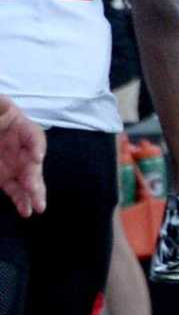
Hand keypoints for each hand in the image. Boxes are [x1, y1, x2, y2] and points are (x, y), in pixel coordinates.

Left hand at [0, 96, 45, 217]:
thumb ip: (1, 106)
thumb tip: (2, 104)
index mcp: (18, 124)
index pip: (34, 135)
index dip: (37, 146)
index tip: (36, 158)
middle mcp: (20, 146)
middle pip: (33, 162)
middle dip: (34, 176)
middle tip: (33, 188)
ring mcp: (13, 162)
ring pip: (28, 179)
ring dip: (33, 193)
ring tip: (38, 207)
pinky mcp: (5, 176)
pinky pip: (15, 189)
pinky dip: (21, 200)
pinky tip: (26, 211)